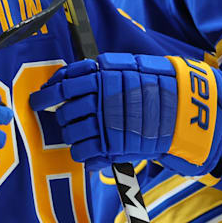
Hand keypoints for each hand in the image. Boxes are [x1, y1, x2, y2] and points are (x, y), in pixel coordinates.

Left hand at [29, 53, 221, 176]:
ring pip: (71, 135)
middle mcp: (100, 100)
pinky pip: (84, 153)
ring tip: (81, 137)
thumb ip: (93, 72)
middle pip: (65, 113)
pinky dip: (82, 155)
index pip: (62, 87)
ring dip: (72, 137)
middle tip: (67, 121)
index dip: (45, 95)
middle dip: (62, 119)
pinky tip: (88, 153)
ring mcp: (106, 124)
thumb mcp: (123, 67)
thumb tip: (63, 79)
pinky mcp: (114, 146)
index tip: (36, 101)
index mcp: (100, 78)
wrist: (184, 108)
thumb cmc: (154, 85)